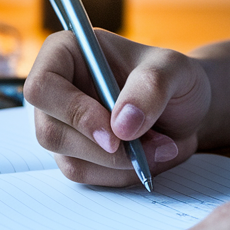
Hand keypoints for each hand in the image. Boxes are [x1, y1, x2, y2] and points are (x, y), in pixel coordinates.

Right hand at [22, 30, 211, 185]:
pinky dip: (120, 174)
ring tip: (159, 148)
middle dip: (101, 149)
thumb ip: (151, 87)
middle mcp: (57, 90)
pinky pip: (87, 176)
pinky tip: (146, 158)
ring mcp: (63, 125)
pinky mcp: (76, 153)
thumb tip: (121, 125)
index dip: (73, 112)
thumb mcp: (174, 69)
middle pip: (49, 132)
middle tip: (145, 148)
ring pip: (69, 160)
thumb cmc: (174, 78)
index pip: (42, 86)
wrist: (187, 109)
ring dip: (118, 164)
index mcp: (67, 53)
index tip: (115, 133)